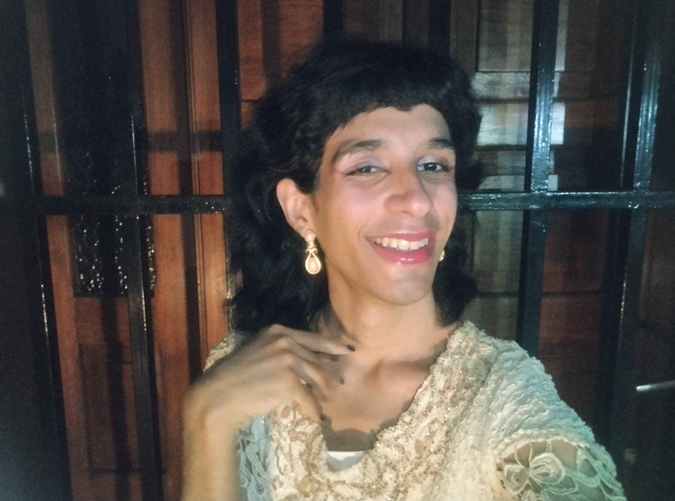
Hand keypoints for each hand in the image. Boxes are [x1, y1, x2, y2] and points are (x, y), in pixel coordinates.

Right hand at [185, 324, 350, 428]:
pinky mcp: (288, 381)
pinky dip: (313, 410)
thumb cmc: (235, 376)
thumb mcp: (258, 351)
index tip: (347, 351)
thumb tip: (306, 359)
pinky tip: (315, 418)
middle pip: (318, 359)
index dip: (333, 345)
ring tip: (327, 402)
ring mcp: (287, 360)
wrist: (218, 395)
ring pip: (318, 377)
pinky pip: (309, 398)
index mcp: (278, 331)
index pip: (314, 338)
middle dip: (330, 374)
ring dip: (324, 392)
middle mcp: (285, 341)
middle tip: (338, 385)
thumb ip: (280, 350)